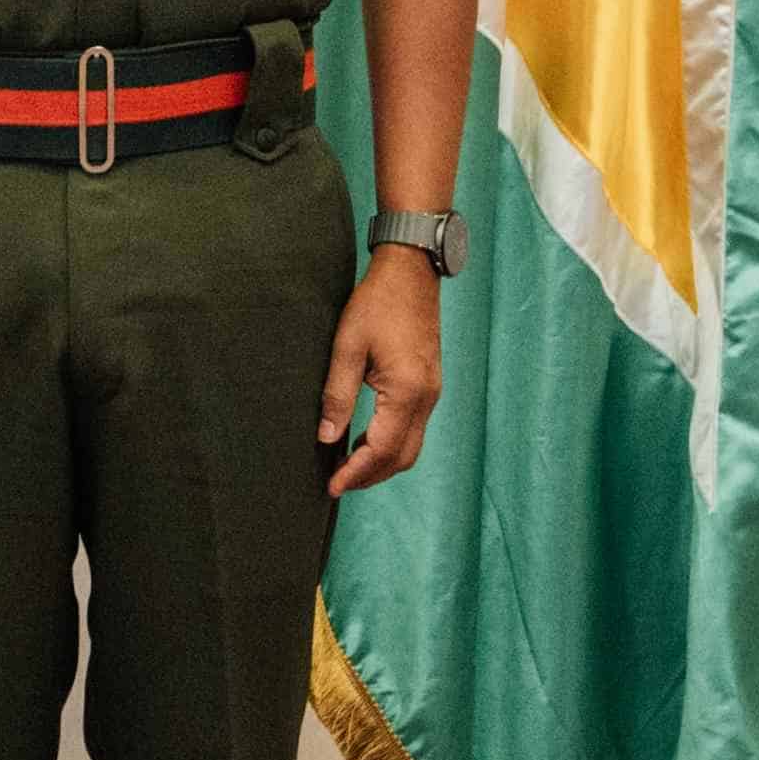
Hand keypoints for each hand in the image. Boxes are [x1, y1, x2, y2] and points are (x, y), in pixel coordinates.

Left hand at [324, 250, 443, 499]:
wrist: (411, 273)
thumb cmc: (376, 303)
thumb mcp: (347, 346)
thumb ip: (337, 395)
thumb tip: (326, 438)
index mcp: (406, 391)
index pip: (381, 450)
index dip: (355, 473)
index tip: (331, 487)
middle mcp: (426, 398)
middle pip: (401, 457)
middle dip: (369, 476)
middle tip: (336, 483)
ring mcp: (432, 392)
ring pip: (410, 447)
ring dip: (381, 463)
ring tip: (347, 467)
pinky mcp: (429, 385)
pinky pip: (413, 428)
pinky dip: (391, 444)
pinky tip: (365, 440)